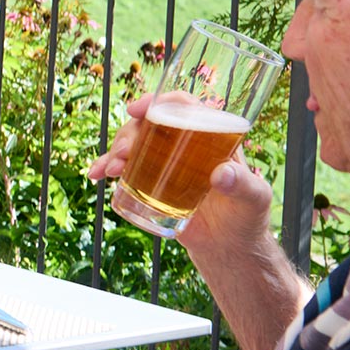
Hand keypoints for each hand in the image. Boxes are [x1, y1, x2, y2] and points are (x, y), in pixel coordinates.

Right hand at [86, 93, 273, 256]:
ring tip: (110, 171)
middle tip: (123, 155)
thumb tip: (221, 174)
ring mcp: (164, 163)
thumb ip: (244, 186)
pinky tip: (95, 174)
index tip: (137, 109)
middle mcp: (183, 144)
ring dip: (114, 151)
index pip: (183, 106)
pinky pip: (124, 168)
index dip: (159, 101)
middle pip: (150, 124)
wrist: (228, 247)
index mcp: (210, 137)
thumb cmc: (246, 217)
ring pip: (133, 143)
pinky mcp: (150, 182)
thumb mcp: (254, 199)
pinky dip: (105, 167)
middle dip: (129, 134)